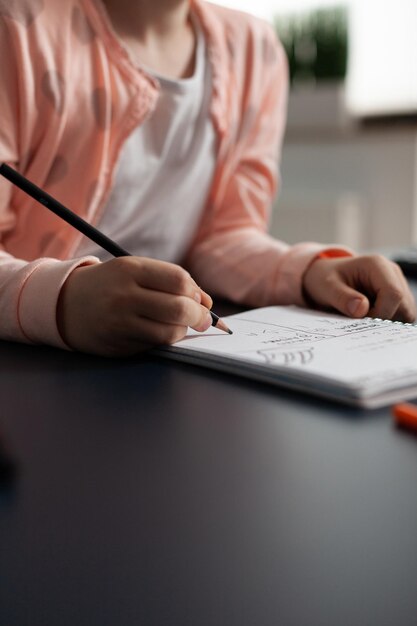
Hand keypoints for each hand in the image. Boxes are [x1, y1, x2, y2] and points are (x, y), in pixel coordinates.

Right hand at [56, 257, 212, 355]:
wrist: (64, 304)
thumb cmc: (109, 285)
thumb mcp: (133, 270)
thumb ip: (169, 281)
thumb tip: (207, 303)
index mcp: (129, 269)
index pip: (179, 280)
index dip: (196, 292)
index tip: (200, 299)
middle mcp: (123, 296)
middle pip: (179, 308)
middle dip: (199, 316)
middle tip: (203, 319)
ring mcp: (119, 323)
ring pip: (170, 332)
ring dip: (182, 331)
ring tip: (177, 325)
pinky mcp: (117, 346)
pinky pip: (154, 346)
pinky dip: (163, 341)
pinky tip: (157, 332)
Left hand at [302, 254, 416, 321]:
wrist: (324, 276)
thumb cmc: (325, 279)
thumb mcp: (327, 288)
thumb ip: (342, 298)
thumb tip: (361, 310)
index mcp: (377, 265)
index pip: (394, 294)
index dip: (380, 313)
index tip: (360, 321)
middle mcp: (392, 273)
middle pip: (404, 305)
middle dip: (384, 319)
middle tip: (361, 322)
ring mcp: (397, 284)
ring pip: (405, 313)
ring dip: (386, 321)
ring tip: (363, 318)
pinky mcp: (396, 297)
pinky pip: (400, 315)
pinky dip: (386, 321)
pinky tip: (368, 318)